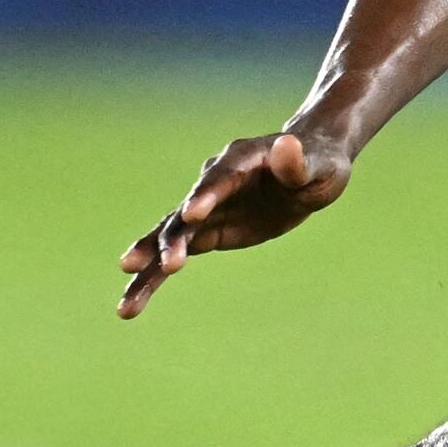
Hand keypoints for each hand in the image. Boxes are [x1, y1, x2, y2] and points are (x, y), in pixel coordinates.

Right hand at [118, 131, 350, 316]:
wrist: (307, 166)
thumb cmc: (319, 163)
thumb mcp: (320, 165)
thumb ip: (298, 163)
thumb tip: (288, 144)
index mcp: (241, 160)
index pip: (221, 178)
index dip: (206, 195)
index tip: (192, 216)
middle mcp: (214, 182)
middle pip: (186, 212)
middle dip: (173, 239)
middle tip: (166, 265)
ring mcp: (207, 207)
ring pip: (170, 236)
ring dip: (150, 264)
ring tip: (128, 302)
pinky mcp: (208, 230)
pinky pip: (176, 252)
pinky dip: (155, 274)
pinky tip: (133, 302)